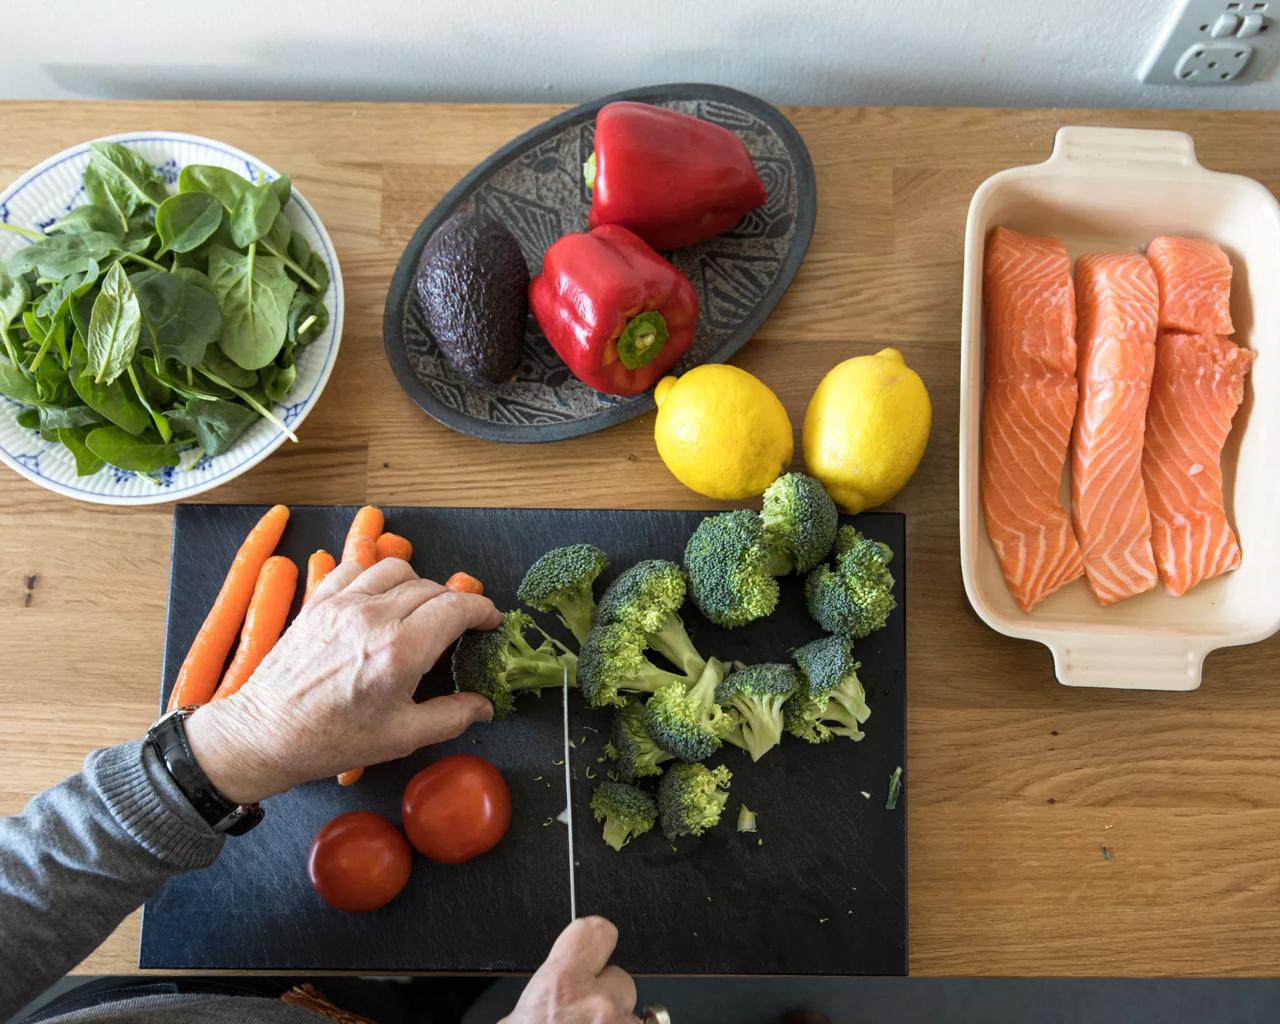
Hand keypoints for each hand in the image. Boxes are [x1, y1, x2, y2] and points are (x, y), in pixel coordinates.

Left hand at [185, 558, 500, 803]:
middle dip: (454, 602)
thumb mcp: (403, 737)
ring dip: (419, 584)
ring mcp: (342, 604)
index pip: (456, 607)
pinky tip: (381, 597)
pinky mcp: (318, 602)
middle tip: (459, 626)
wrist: (265, 734)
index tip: (489, 622)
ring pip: (396, 569)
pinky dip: (376, 576)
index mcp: (400, 651)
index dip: (482, 609)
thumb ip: (452, 716)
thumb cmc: (333, 740)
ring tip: (422, 609)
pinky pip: (355, 568)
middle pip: (431, 587)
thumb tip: (484, 705)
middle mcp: (374, 617)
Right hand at [503, 917, 638, 1023]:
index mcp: (563, 984)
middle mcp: (598, 1004)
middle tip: (582, 1018)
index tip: (596, 946)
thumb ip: (544, 992)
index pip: (596, 931)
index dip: (596, 940)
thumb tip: (549, 991)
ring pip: (632, 1014)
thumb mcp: (519, 1016)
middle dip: (607, 996)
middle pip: (620, 979)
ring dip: (616, 1023)